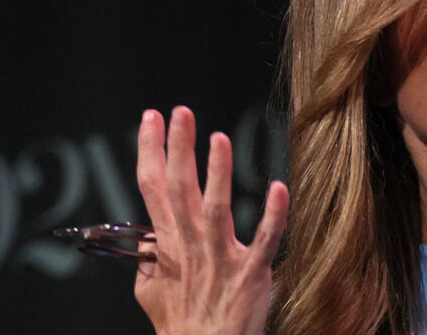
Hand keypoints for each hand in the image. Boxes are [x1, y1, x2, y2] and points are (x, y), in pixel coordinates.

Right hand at [134, 106, 289, 333]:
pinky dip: (272, 215)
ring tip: (219, 139)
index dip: (152, 151)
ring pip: (217, 210)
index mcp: (169, 242)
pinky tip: (278, 187)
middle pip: (179, 190)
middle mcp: (191, 245)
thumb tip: (148, 235)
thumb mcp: (151, 288)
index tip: (152, 117)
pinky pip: (264, 240)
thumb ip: (151, 256)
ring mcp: (221, 259)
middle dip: (178, 149)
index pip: (153, 187)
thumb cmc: (181, 322)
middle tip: (180, 112)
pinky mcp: (251, 274)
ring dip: (217, 175)